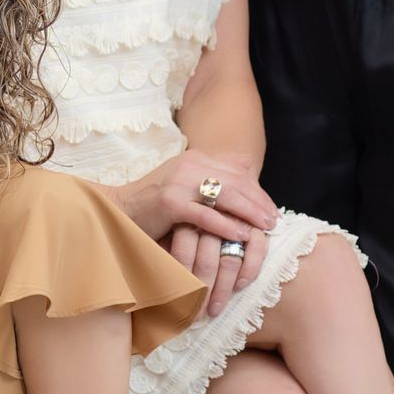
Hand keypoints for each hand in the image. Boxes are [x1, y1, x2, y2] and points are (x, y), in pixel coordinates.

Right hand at [116, 153, 276, 307]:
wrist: (119, 211)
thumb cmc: (155, 205)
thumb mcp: (187, 185)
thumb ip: (214, 177)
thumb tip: (248, 166)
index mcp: (196, 158)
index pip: (237, 172)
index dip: (258, 191)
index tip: (272, 210)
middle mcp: (189, 165)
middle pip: (235, 182)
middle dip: (258, 202)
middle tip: (274, 221)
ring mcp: (178, 182)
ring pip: (225, 195)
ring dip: (249, 212)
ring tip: (265, 227)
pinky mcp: (170, 202)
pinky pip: (206, 214)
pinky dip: (226, 225)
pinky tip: (241, 235)